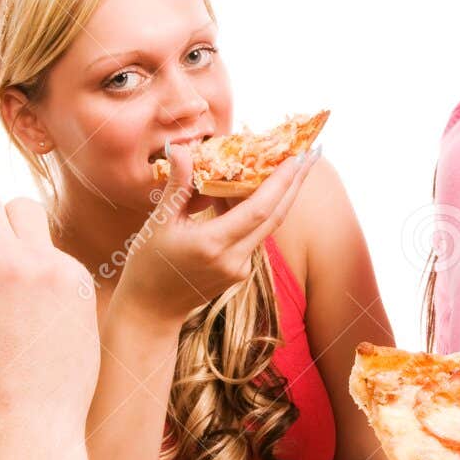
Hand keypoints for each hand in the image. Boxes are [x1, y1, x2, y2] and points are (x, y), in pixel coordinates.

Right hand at [114, 142, 314, 328]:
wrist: (151, 309)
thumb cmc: (148, 264)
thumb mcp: (159, 223)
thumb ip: (178, 186)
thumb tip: (181, 149)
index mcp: (212, 245)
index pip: (258, 210)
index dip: (280, 182)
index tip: (297, 156)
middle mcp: (233, 259)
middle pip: (275, 217)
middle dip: (295, 184)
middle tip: (311, 153)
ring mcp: (239, 269)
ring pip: (267, 226)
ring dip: (279, 196)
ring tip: (289, 164)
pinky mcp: (240, 272)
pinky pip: (254, 235)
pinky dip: (257, 211)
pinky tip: (251, 189)